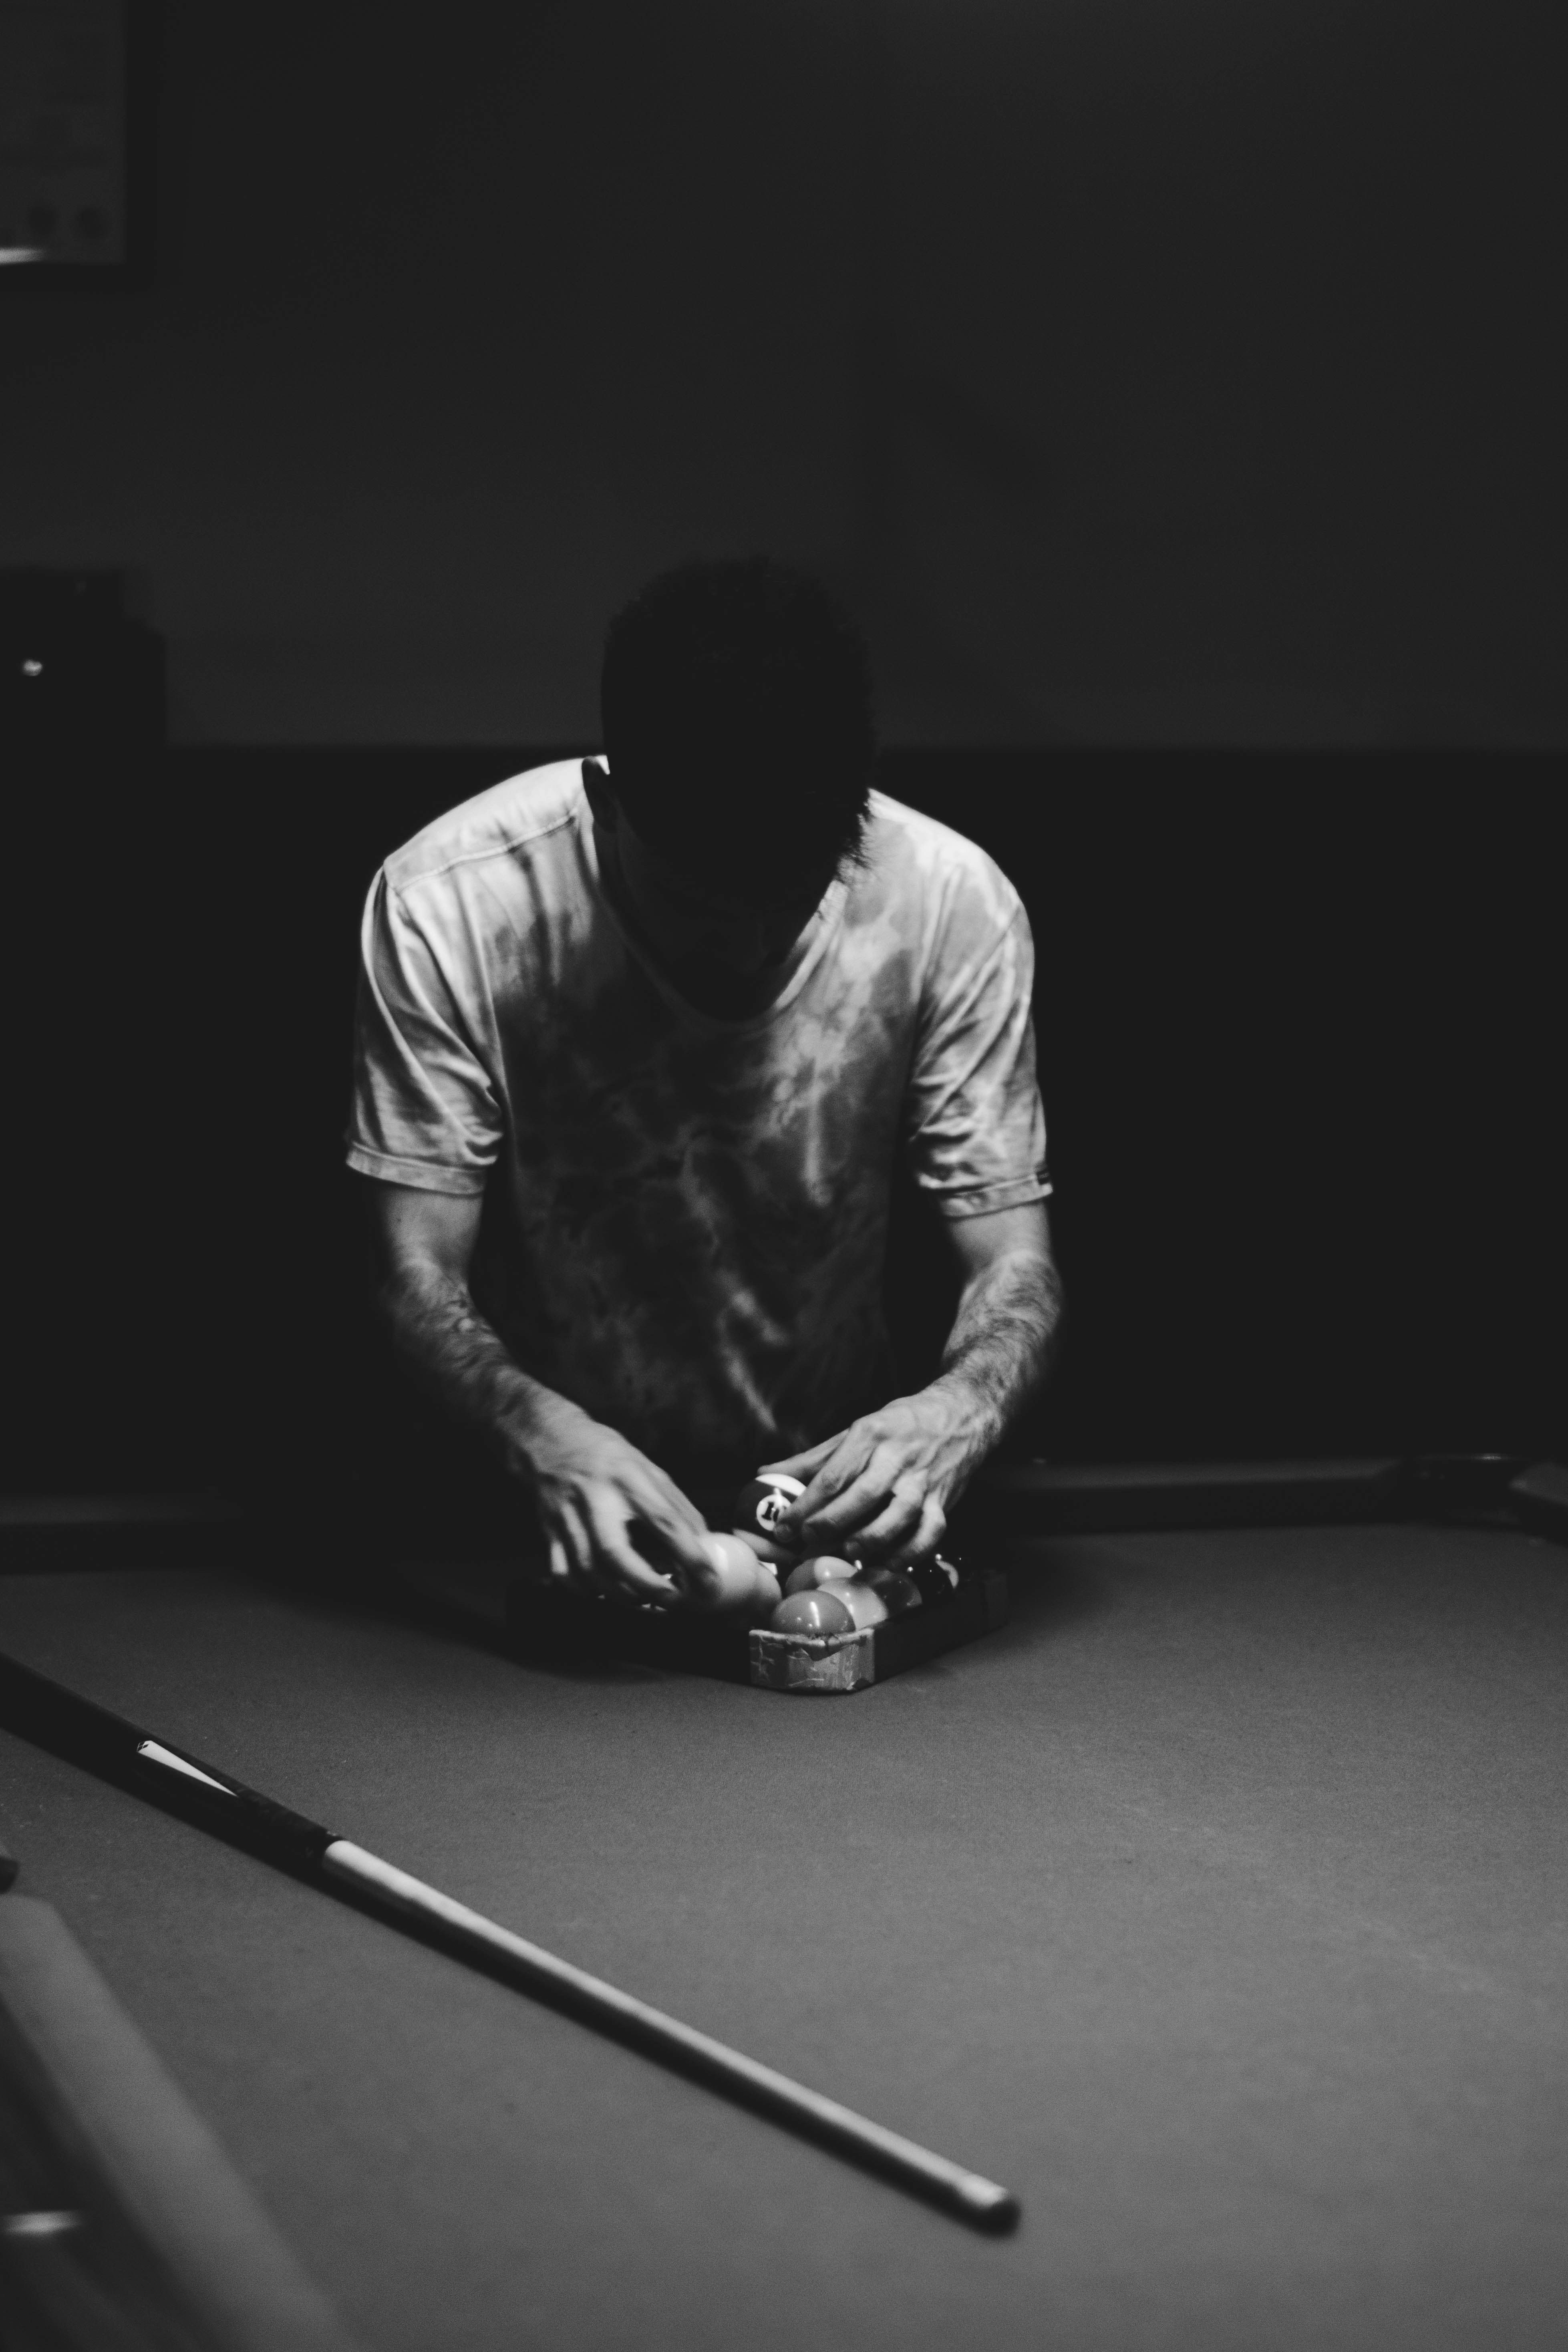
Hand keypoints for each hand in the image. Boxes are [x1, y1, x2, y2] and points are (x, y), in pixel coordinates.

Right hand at [521, 1408, 715, 1607]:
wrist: (550, 1440)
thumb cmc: (607, 1456)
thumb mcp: (648, 1468)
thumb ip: (676, 1506)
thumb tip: (703, 1545)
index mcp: (628, 1478)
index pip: (664, 1521)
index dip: (690, 1556)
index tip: (709, 1583)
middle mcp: (596, 1498)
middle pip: (616, 1553)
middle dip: (648, 1586)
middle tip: (672, 1601)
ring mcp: (567, 1516)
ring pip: (589, 1571)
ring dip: (621, 1596)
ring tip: (644, 1600)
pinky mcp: (549, 1531)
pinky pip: (564, 1574)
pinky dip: (587, 1592)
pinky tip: (606, 1592)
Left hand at [757, 1386, 984, 1568]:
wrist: (961, 1415)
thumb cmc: (900, 1426)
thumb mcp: (855, 1431)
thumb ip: (812, 1458)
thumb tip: (764, 1474)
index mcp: (871, 1435)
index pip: (832, 1476)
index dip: (804, 1506)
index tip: (783, 1527)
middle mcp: (898, 1458)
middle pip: (861, 1495)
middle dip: (830, 1523)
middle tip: (807, 1540)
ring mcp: (924, 1481)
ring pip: (898, 1515)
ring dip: (870, 1539)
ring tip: (848, 1551)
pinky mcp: (945, 1501)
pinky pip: (930, 1533)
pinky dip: (909, 1552)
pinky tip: (887, 1562)